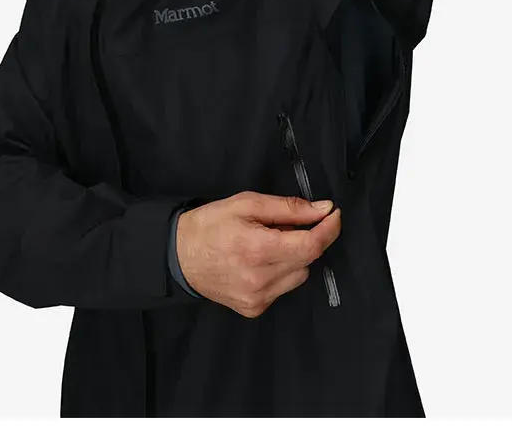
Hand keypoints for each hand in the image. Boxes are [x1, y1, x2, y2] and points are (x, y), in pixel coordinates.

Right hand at [176, 191, 341, 316]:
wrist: (178, 257)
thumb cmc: (211, 224)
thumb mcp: (247, 203)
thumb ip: (288, 208)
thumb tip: (323, 209)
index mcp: (258, 249)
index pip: (311, 246)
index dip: (329, 229)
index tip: (333, 214)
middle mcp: (260, 279)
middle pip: (308, 259)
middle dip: (307, 238)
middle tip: (284, 224)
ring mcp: (258, 298)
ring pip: (299, 275)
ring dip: (293, 257)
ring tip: (267, 243)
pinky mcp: (254, 309)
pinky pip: (283, 288)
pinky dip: (280, 272)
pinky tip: (259, 262)